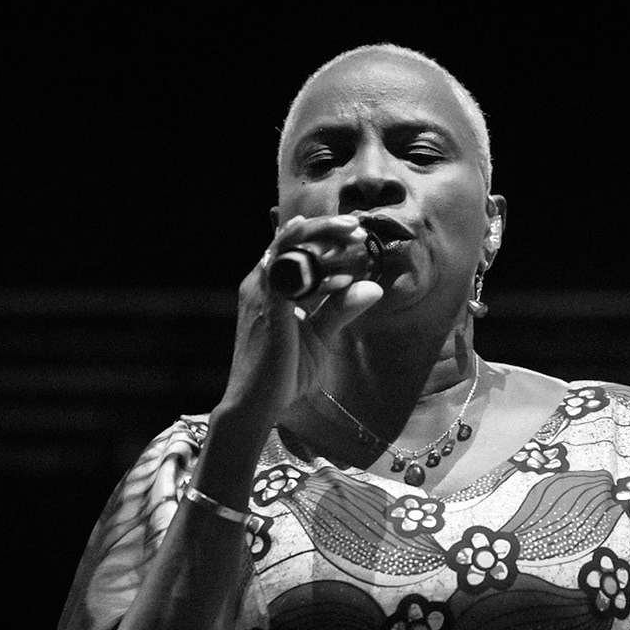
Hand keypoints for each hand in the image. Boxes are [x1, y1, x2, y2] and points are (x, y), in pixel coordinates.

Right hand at [219, 214, 384, 425]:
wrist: (256, 403)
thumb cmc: (283, 372)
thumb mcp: (320, 336)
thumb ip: (342, 309)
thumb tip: (374, 287)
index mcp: (269, 286)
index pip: (293, 246)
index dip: (322, 234)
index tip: (354, 233)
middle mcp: (260, 282)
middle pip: (291, 237)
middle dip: (326, 227)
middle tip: (357, 226)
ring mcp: (260, 291)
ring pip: (290, 246)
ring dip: (323, 236)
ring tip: (354, 233)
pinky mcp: (267, 307)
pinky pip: (290, 273)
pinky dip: (317, 268)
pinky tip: (341, 269)